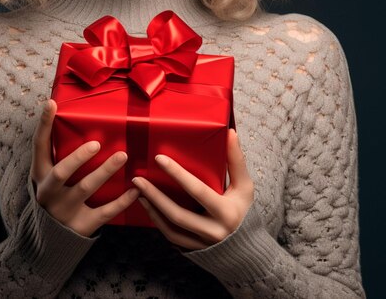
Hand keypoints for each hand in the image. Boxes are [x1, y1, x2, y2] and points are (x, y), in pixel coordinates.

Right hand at [30, 99, 139, 236]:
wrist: (48, 240)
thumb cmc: (55, 193)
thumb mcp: (48, 174)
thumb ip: (57, 150)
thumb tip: (68, 111)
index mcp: (40, 174)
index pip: (39, 146)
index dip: (44, 124)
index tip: (51, 103)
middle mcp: (49, 192)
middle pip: (62, 172)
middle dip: (79, 157)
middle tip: (97, 143)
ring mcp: (65, 210)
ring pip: (85, 189)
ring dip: (105, 171)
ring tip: (123, 155)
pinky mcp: (82, 225)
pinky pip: (104, 212)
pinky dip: (121, 201)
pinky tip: (136, 189)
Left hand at [131, 128, 253, 249]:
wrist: (247, 251)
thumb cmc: (244, 211)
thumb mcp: (245, 187)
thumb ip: (236, 161)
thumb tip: (230, 133)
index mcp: (226, 212)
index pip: (198, 191)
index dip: (178, 174)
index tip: (159, 158)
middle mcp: (213, 231)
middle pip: (177, 214)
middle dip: (155, 196)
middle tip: (138, 179)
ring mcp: (201, 243)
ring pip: (170, 227)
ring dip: (152, 209)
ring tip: (138, 192)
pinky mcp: (193, 250)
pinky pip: (171, 237)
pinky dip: (157, 222)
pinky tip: (148, 207)